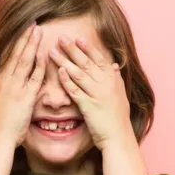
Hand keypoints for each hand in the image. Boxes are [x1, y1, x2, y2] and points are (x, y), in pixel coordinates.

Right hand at [0, 24, 45, 146]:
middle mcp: (5, 81)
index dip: (15, 42)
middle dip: (24, 37)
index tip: (22, 30)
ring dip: (31, 44)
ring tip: (37, 30)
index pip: (8, 56)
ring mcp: (15, 88)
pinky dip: (39, 65)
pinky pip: (34, 78)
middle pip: (16, 54)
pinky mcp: (25, 97)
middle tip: (32, 23)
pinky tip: (43, 53)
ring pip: (24, 61)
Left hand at [49, 35, 131, 149]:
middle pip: (86, 62)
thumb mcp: (121, 95)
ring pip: (78, 74)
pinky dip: (67, 81)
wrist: (119, 137)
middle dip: (73, 49)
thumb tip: (114, 65)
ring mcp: (97, 94)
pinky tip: (59, 72)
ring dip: (65, 61)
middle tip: (61, 37)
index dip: (88, 48)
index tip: (78, 37)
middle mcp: (105, 84)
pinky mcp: (89, 106)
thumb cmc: (119, 118)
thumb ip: (116, 78)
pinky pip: (76, 91)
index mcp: (113, 80)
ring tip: (53, 51)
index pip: (99, 59)